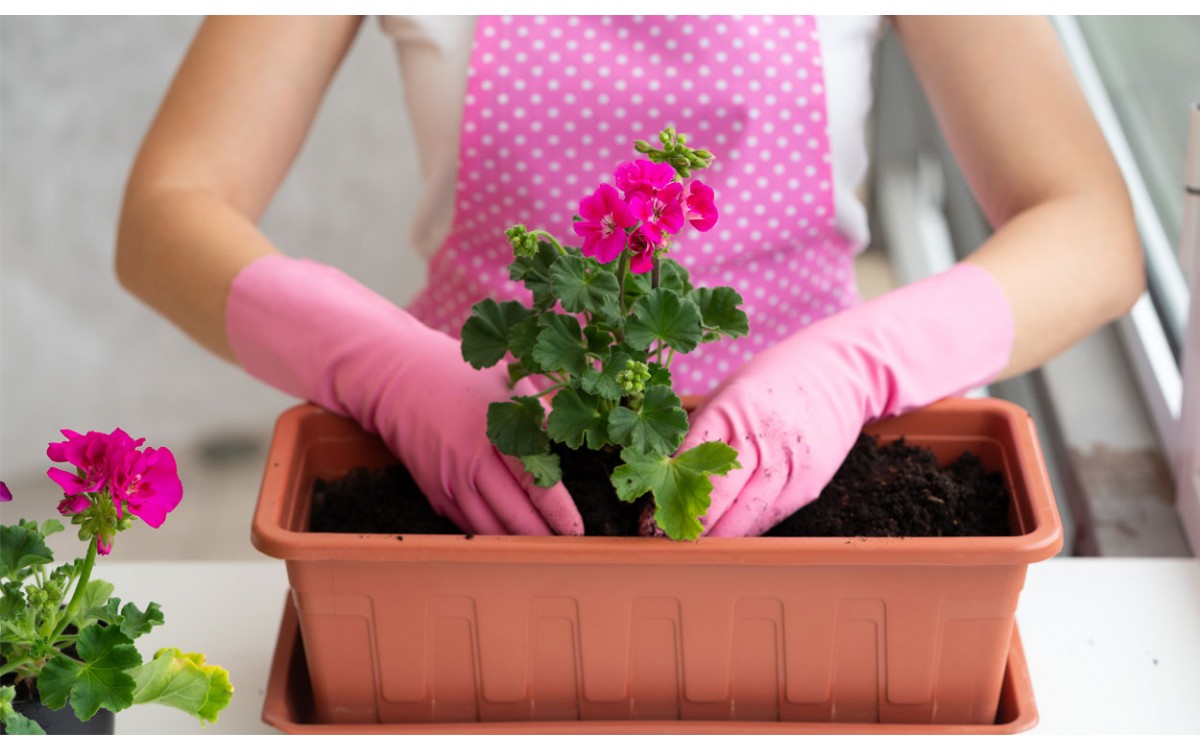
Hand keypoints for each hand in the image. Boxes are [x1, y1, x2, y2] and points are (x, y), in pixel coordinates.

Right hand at [225, 255, 581, 534]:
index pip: (538, 485)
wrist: (397, 380)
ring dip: (518, 544)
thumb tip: (573, 444)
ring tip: (546, 551)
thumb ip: (540, 418)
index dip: (561, 514)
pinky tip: (512, 539)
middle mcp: (472, 466)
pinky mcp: (436, 494)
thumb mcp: (508, 385)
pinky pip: (470, 527)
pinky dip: (492, 536)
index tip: (578, 532)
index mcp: (498, 434)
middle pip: (516, 519)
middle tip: (570, 549)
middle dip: (545, 538)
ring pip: (491, 532)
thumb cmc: (461, 378)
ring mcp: (451, 484)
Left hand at [685, 263, 1014, 536]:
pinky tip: (722, 535)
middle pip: (714, 500)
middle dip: (685, 525)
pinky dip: (741, 529)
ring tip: (687, 545)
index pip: (688, 464)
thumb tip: (660, 475)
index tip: (646, 519)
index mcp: (731, 412)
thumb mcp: (726, 395)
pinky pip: (765, 520)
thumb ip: (698, 434)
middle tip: (663, 539)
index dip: (664, 496)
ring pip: (741, 520)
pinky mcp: (806, 488)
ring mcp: (787, 469)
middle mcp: (760, 443)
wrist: (840, 374)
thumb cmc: (770, 382)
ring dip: (712, 537)